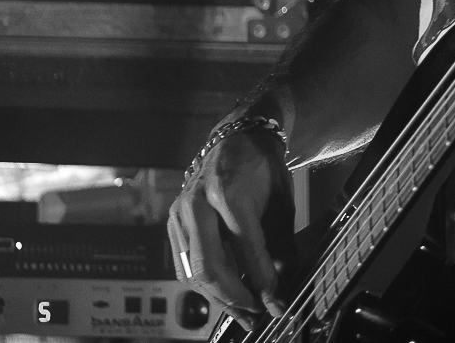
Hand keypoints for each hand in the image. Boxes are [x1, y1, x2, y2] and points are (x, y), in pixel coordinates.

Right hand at [166, 127, 288, 316]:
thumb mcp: (281, 203)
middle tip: (256, 315)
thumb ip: (280, 247)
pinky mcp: (173, 220)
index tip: (276, 304)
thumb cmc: (262, 169)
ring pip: (193, 271)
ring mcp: (181, 211)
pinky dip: (203, 284)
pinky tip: (223, 294)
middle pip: (210, 266)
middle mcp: (199, 202)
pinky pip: (184, 265)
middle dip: (234, 298)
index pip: (246, 249)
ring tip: (242, 313)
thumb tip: (280, 289)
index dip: (262, 282)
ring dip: (218, 299)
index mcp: (230, 192)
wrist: (237, 139)